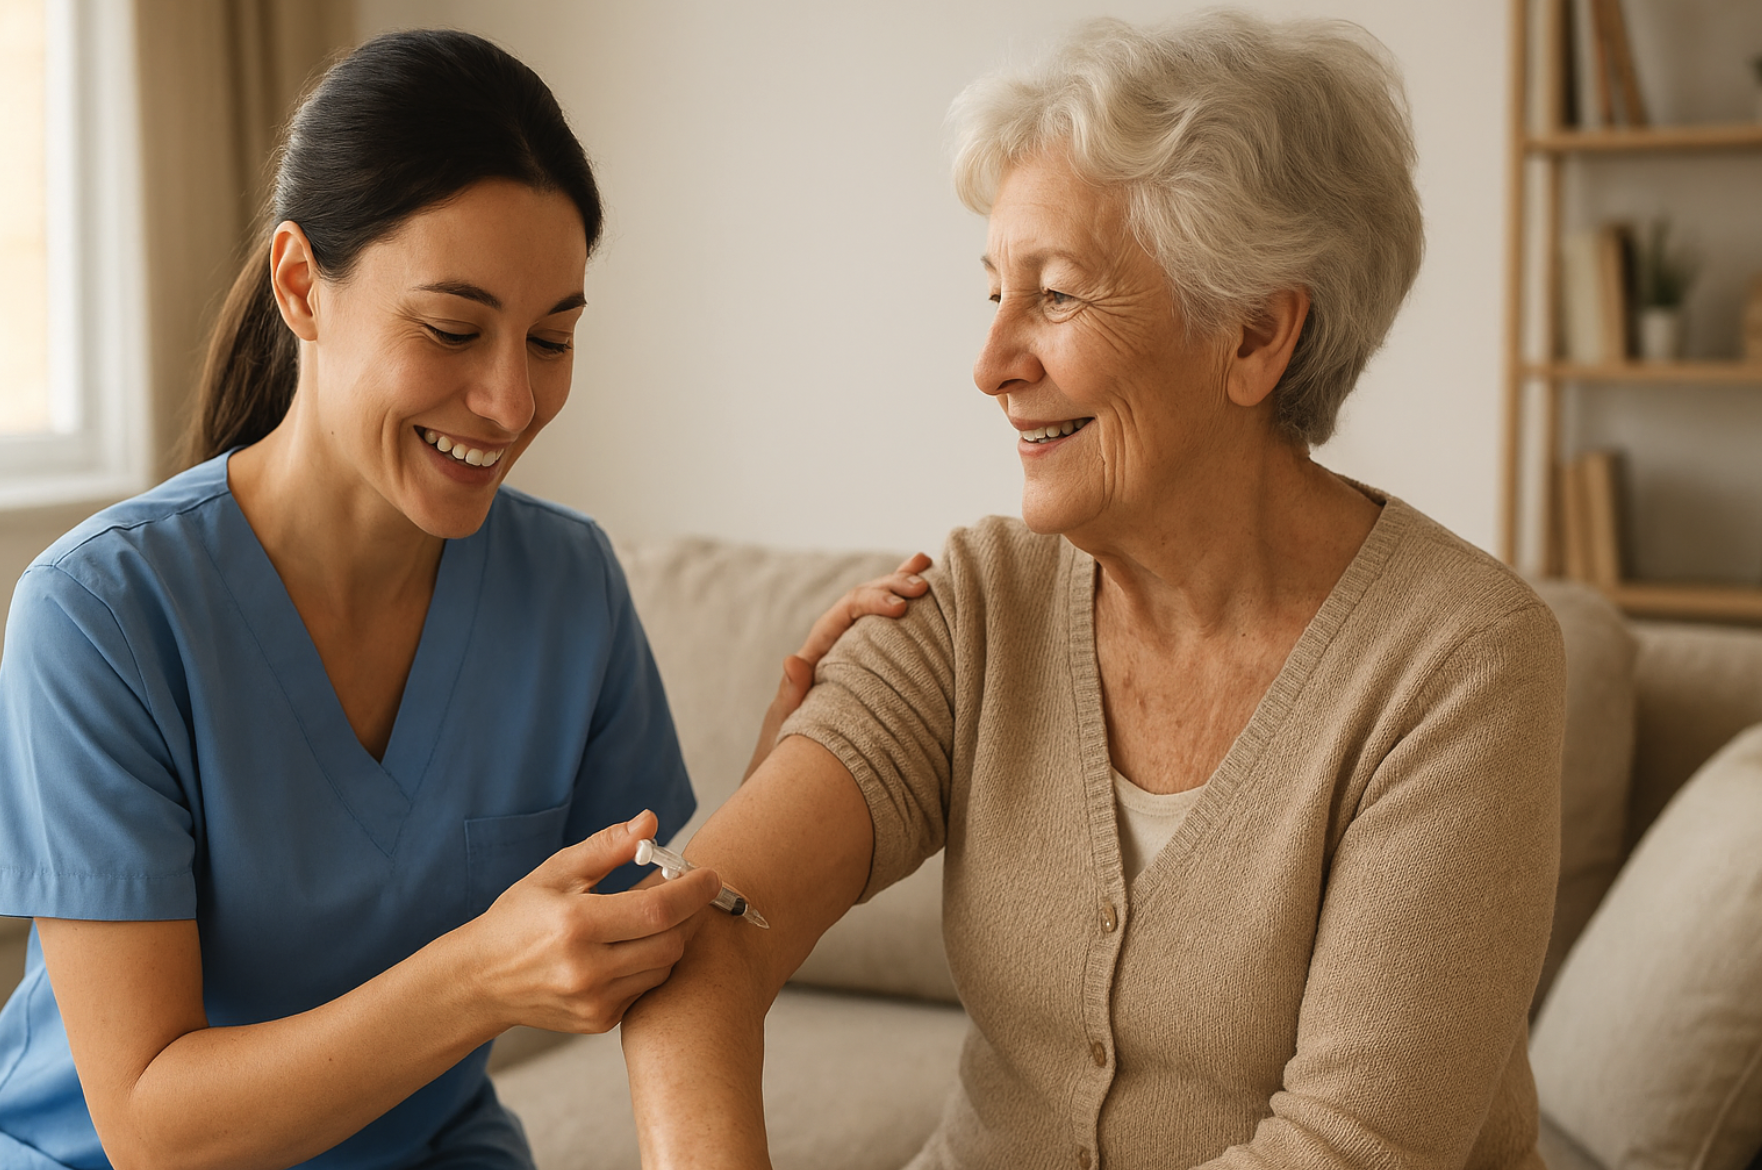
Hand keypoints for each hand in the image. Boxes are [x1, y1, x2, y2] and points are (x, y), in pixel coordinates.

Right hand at [463, 810, 721, 1034]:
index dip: (693, 890)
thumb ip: (606, 847)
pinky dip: (649, 965)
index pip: (658, 909)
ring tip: (655, 917)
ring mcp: (594, 1002)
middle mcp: (587, 970)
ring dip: (670, 940)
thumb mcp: (555, 873)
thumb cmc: (519, 918)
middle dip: (688, 915)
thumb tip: (650, 822)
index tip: (710, 875)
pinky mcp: (598, 1022)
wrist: (480, 980)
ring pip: (664, 968)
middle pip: (670, 943)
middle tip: (685, 892)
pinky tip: (632, 948)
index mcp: (575, 924)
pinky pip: (646, 990)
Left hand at [743, 552, 931, 780]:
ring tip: (928, 565)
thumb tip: (792, 660)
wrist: (797, 768)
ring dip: (900, 583)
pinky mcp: (872, 661)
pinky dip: (907, 607)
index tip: (902, 608)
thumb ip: (791, 692)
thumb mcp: (790, 721)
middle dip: (893, 586)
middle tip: (924, 586)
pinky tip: (929, 591)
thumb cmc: (791, 746)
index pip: (847, 610)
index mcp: (820, 648)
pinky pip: (889, 629)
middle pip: (865, 598)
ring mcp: (854, 649)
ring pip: (877, 605)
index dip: (874, 601)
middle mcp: (836, 641)